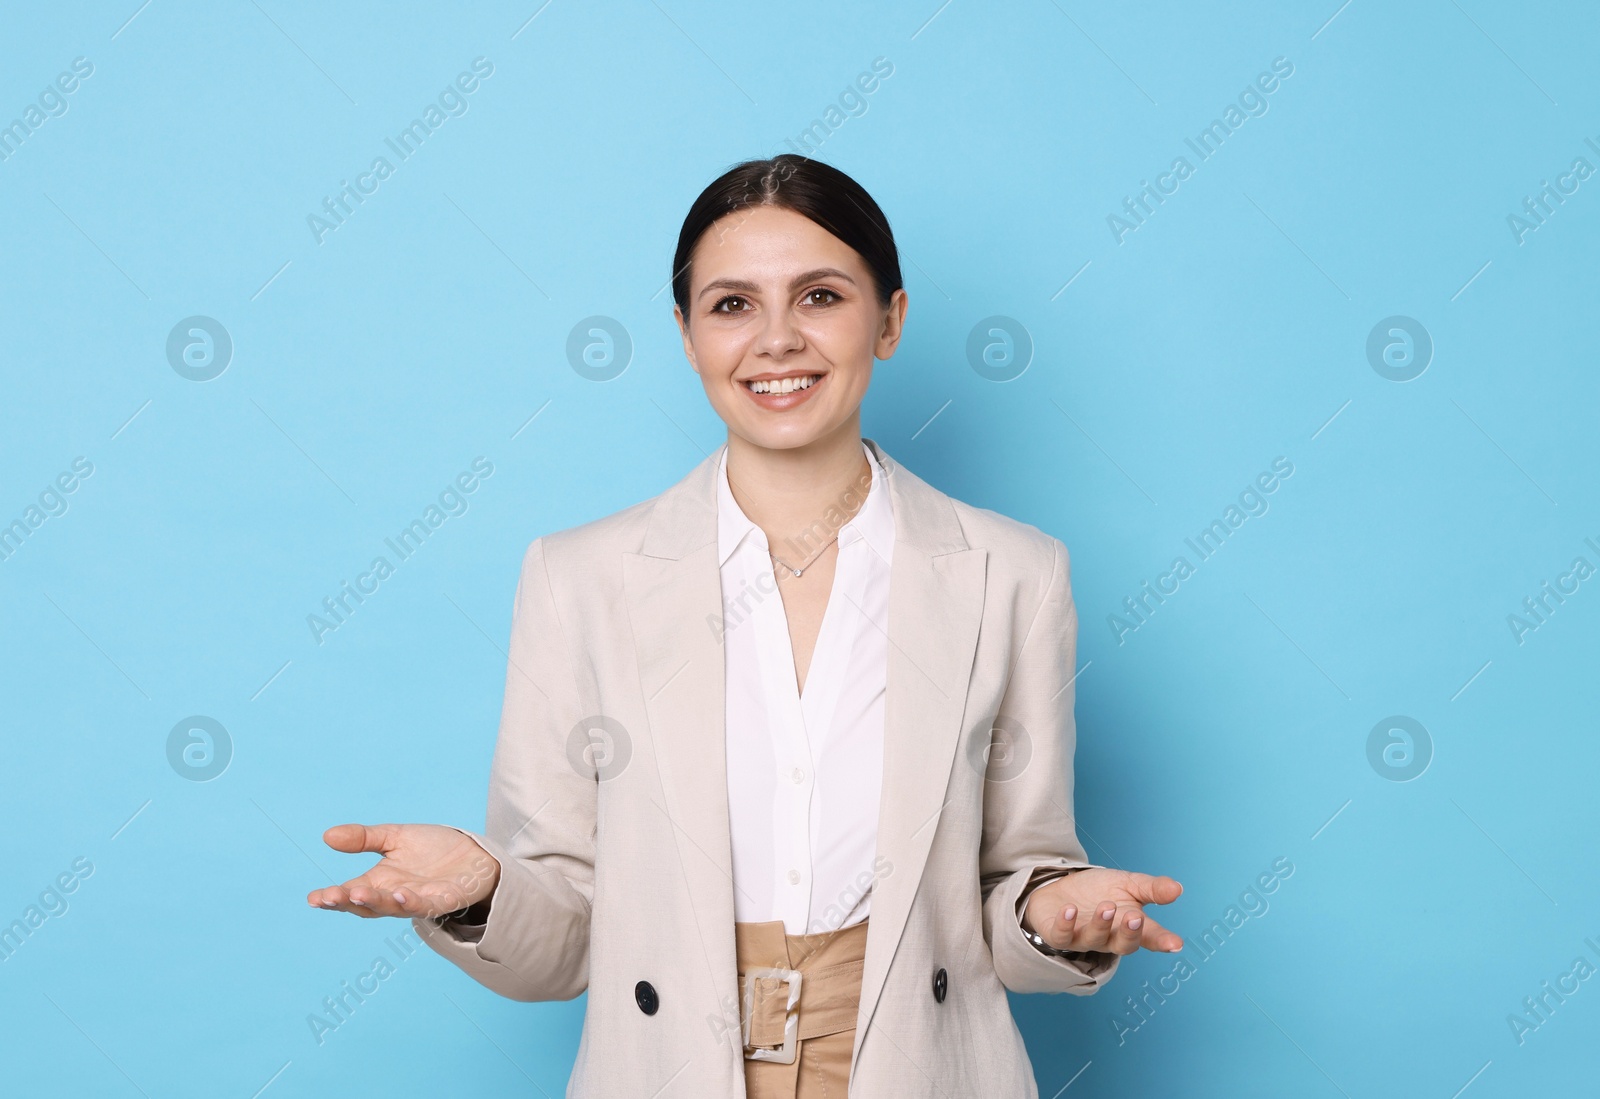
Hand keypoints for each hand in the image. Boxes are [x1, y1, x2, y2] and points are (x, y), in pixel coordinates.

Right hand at [307, 823, 500, 920]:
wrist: (475, 853)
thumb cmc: (433, 849)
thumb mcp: (395, 837)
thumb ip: (364, 838)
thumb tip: (327, 836)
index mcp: (380, 882)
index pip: (350, 893)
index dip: (332, 898)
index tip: (313, 898)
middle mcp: (395, 895)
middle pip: (367, 905)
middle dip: (347, 902)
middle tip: (328, 897)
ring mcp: (418, 901)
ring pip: (393, 907)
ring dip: (375, 902)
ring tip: (357, 893)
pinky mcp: (444, 901)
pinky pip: (425, 905)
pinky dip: (411, 901)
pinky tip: (400, 892)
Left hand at [1021, 867, 1182, 955]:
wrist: (1062, 887)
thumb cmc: (1099, 891)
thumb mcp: (1128, 884)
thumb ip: (1152, 889)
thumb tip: (1178, 888)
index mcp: (1129, 926)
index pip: (1150, 937)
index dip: (1163, 941)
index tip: (1176, 944)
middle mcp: (1109, 938)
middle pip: (1123, 945)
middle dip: (1129, 933)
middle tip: (1135, 917)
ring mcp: (1083, 938)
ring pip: (1094, 939)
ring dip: (1101, 924)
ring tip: (1106, 906)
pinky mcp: (1058, 935)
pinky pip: (1061, 936)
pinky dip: (1065, 924)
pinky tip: (1069, 909)